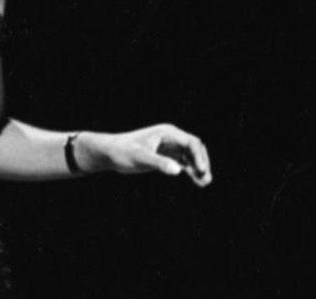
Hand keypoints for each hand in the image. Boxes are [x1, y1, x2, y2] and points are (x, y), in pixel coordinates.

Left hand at [89, 123, 211, 186]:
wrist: (110, 152)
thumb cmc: (123, 152)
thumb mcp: (140, 158)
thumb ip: (159, 163)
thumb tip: (177, 170)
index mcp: (167, 133)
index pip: (191, 143)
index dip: (199, 157)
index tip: (201, 171)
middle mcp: (171, 138)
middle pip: (195, 148)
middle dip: (202, 162)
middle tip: (205, 179)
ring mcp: (169, 146)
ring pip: (191, 157)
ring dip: (198, 168)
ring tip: (205, 183)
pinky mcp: (165, 155)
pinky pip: (183, 162)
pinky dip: (191, 171)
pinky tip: (197, 182)